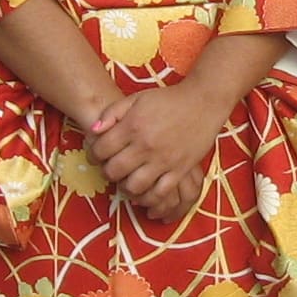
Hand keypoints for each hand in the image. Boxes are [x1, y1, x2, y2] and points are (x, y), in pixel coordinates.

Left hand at [89, 81, 225, 222]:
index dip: (93, 154)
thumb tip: (93, 130)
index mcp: (132, 126)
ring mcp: (163, 160)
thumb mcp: (136, 99)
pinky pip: (160, 193)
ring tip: (126, 181)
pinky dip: (148, 198)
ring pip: (134, 186)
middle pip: (114, 171)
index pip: (101, 149)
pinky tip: (144, 192)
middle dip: (107, 172)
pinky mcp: (180, 170)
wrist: (202, 102)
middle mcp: (145, 145)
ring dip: (125, 187)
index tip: (96, 155)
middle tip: (110, 169)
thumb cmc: (168, 100)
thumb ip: (112, 112)